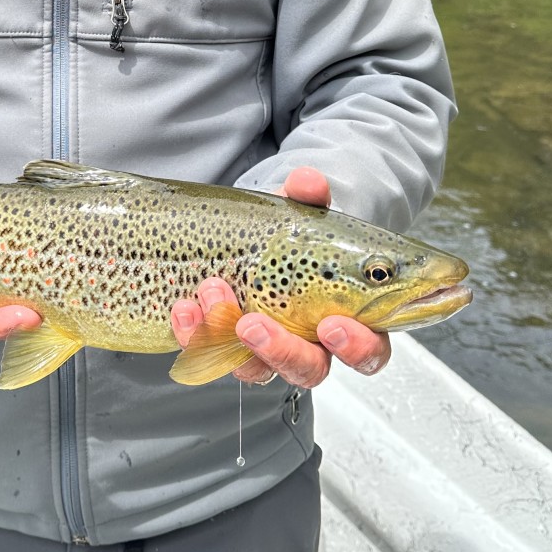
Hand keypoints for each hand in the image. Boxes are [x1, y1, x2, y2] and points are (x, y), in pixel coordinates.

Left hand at [169, 165, 391, 386]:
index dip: (356, 345)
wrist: (248, 241)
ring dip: (228, 334)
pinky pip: (212, 355)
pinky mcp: (227, 350)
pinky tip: (183, 307)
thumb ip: (307, 198)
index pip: (369, 349)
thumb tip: (308, 182)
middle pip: (309, 370)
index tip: (332, 324)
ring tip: (211, 293)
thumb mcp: (299, 213)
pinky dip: (195, 332)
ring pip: (255, 368)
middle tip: (255, 325)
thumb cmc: (291, 236)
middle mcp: (310, 345)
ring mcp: (266, 351)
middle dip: (282, 350)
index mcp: (348, 317)